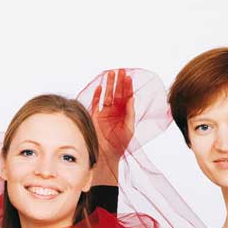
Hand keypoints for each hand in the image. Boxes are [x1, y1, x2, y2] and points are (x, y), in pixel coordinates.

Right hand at [89, 69, 135, 184]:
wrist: (107, 156)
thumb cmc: (120, 145)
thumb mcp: (129, 128)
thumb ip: (130, 113)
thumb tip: (132, 98)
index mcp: (124, 114)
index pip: (126, 97)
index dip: (127, 87)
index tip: (129, 77)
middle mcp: (114, 112)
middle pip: (117, 93)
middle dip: (119, 82)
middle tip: (121, 70)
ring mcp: (104, 114)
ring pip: (107, 96)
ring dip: (109, 85)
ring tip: (111, 73)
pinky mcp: (95, 118)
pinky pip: (95, 104)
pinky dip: (97, 96)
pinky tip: (100, 87)